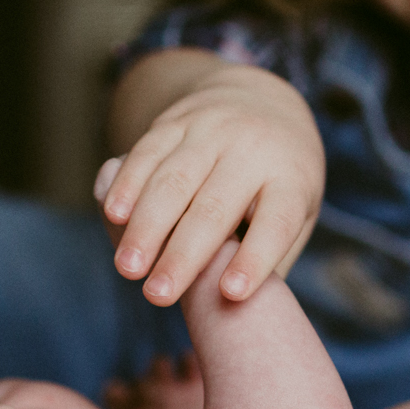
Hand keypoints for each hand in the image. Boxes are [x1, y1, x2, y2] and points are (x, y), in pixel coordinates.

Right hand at [97, 59, 322, 307]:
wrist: (264, 99)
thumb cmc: (280, 181)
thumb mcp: (297, 215)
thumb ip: (270, 258)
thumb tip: (234, 309)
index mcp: (291, 179)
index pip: (276, 222)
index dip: (254, 258)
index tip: (231, 294)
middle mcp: (254, 150)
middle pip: (215, 207)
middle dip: (183, 255)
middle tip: (158, 297)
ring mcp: (213, 129)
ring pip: (173, 180)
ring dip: (145, 226)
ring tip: (127, 268)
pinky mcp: (177, 119)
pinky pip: (148, 152)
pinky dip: (127, 184)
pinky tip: (112, 215)